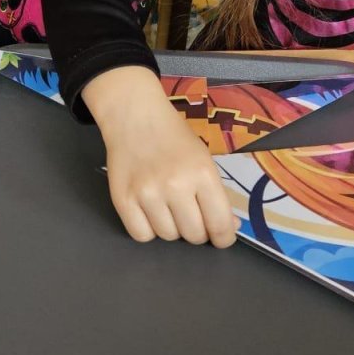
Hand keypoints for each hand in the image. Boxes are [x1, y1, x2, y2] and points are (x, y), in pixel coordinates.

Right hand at [82, 66, 238, 247]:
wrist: (135, 117)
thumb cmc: (175, 137)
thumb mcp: (204, 160)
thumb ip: (217, 195)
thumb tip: (230, 227)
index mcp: (202, 174)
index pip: (220, 224)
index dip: (223, 237)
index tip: (221, 237)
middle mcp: (175, 186)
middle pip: (193, 235)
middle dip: (197, 231)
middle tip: (191, 215)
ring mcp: (147, 194)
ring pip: (167, 236)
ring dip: (171, 228)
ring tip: (168, 207)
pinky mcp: (122, 199)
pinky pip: (141, 235)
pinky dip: (148, 229)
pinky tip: (150, 212)